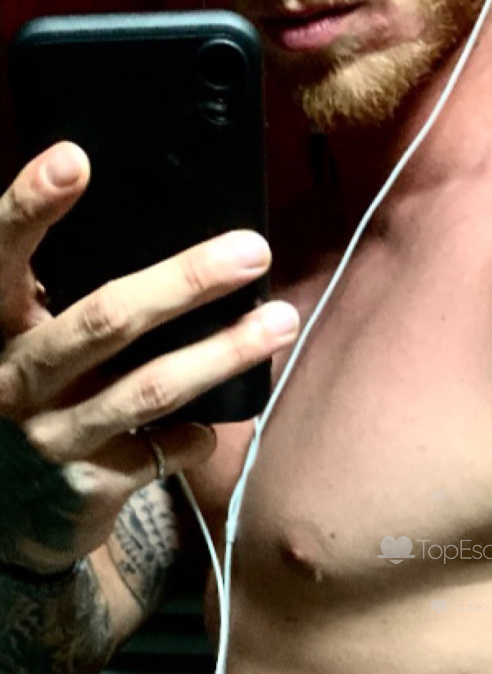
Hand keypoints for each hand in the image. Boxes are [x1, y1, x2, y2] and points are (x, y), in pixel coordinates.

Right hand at [0, 141, 299, 573]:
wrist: (11, 514)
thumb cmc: (38, 402)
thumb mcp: (31, 344)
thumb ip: (68, 300)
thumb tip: (175, 248)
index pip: (1, 253)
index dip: (31, 205)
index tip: (76, 158)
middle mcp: (15, 375)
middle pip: (105, 318)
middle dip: (185, 281)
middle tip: (253, 251)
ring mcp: (51, 433)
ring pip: (151, 387)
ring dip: (225, 353)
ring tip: (281, 322)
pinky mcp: (88, 483)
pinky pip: (167, 449)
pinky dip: (200, 434)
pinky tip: (216, 425)